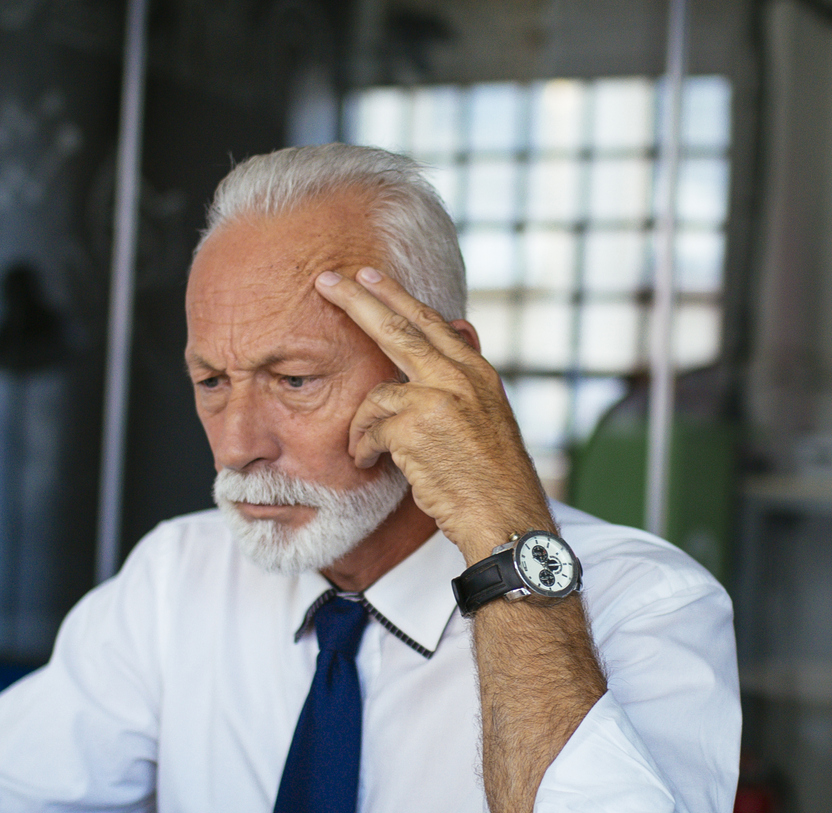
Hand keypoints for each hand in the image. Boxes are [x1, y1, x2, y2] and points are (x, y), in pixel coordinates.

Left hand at [316, 266, 551, 561]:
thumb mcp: (488, 414)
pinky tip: (368, 463)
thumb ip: (463, 377)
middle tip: (326, 281)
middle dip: (357, 301)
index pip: (432, 322)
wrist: (505, 516)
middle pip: (398, 327)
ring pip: (377, 393)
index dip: (397, 296)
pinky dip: (363, 447)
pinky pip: (371, 429)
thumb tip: (458, 327)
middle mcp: (460, 377)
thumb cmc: (493, 476)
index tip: (368, 276)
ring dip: (363, 424)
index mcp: (477, 372)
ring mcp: (438, 399)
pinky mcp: (415, 428)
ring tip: (364, 450)